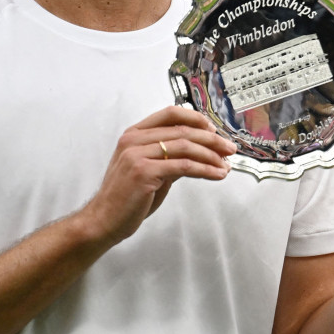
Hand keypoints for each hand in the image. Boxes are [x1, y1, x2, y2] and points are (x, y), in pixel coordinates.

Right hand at [83, 106, 236, 243]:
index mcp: (134, 134)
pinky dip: (205, 170)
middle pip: (182, 130)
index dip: (196, 118)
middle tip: (229, 148)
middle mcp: (134, 140)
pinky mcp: (144, 172)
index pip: (170, 114)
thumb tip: (200, 152)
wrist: (103, 220)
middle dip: (212, 139)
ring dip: (211, 155)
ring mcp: (137, 155)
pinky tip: (216, 174)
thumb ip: (170, 157)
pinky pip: (184, 166)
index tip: (214, 129)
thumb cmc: (126, 197)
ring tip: (226, 164)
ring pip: (185, 146)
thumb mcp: (150, 170)